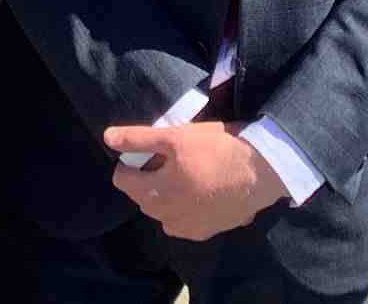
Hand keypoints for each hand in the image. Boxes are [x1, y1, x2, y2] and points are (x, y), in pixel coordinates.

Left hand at [103, 122, 286, 240]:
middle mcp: (166, 217)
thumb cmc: (216, 149)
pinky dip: (183, 209)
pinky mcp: (207, 232)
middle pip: (142, 197)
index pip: (122, 181)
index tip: (147, 151)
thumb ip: (139, 139)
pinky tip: (199, 192)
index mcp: (155, 192)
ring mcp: (187, 228)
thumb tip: (107, 138)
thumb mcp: (175, 136)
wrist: (260, 172)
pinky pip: (183, 223)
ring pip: (162, 212)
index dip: (129, 162)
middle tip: (168, 159)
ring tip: (184, 174)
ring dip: (164, 195)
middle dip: (147, 179)